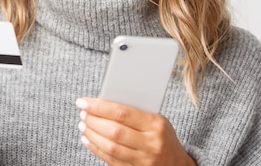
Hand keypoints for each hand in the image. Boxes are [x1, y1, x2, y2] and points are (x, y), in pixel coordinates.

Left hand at [76, 97, 196, 165]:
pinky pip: (111, 160)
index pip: (122, 113)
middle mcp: (150, 143)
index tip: (84, 101)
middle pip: (114, 131)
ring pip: (111, 147)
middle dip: (94, 121)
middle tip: (83, 113)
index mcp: (156, 124)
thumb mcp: (157, 120)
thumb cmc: (163, 137)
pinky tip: (88, 140)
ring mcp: (144, 160)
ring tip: (83, 125)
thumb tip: (105, 101)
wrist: (178, 164)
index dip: (100, 107)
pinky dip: (96, 149)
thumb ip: (135, 112)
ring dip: (92, 135)